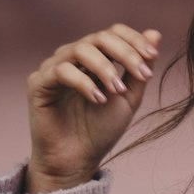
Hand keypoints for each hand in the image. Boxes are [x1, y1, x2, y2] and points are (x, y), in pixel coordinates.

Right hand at [25, 24, 161, 193]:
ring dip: (105, 68)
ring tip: (118, 91)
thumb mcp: (128, 98)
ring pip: (80, 49)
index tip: (152, 57)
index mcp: (93, 57)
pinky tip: (98, 100)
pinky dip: (84, 82)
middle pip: (99, 38)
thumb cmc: (101, 130)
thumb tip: (155, 34)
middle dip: (125, 53)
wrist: (77, 161)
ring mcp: (53, 68)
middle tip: (141, 73)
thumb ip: (138, 68)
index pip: (112, 33)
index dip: (134, 40)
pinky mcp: (38, 83)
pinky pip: (61, 71)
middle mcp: (72, 57)